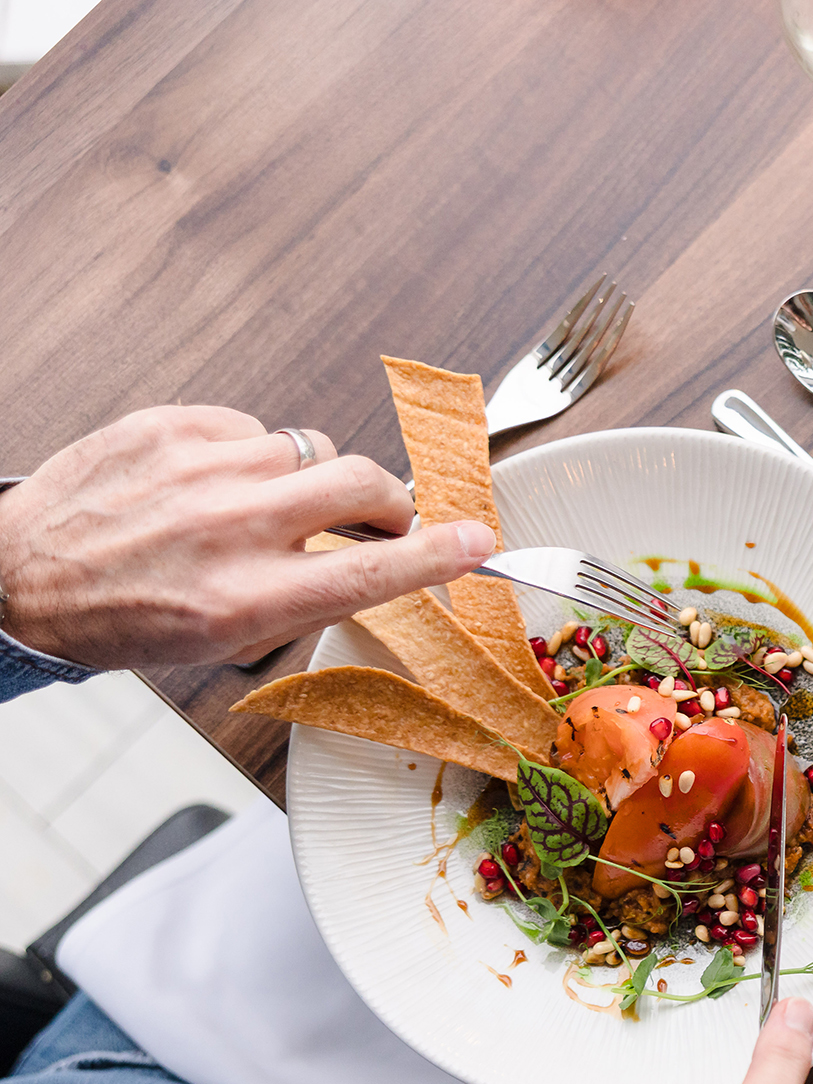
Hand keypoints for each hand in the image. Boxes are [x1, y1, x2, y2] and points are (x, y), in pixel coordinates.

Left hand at [0, 404, 492, 668]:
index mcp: (247, 597)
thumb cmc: (119, 617)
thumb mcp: (222, 641)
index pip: (376, 571)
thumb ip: (303, 601)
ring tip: (266, 504)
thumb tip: (370, 567)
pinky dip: (248, 456)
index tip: (477, 541)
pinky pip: (251, 430)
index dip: (441, 554)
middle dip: (387, 501)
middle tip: (377, 519)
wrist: (16, 575)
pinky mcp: (170, 425)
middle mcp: (230, 528)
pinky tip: (213, 483)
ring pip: (309, 449)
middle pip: (363, 482)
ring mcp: (200, 468)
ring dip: (308, 479)